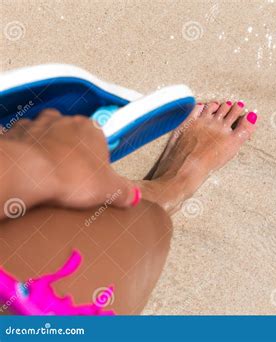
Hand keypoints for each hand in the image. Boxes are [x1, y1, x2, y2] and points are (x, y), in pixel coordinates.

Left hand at [0, 109, 139, 212]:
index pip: (98, 139)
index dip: (96, 158)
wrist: (29, 174)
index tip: (93, 174)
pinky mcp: (14, 133)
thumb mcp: (110, 190)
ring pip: (45, 134)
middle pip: (71, 135)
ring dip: (47, 149)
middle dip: (71, 152)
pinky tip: (27, 169)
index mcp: (91, 128)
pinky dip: (24, 152)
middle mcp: (64, 120)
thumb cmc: (70, 176)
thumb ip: (125, 192)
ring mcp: (37, 124)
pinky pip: (21, 141)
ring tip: (48, 174)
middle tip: (71, 176)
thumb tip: (133, 196)